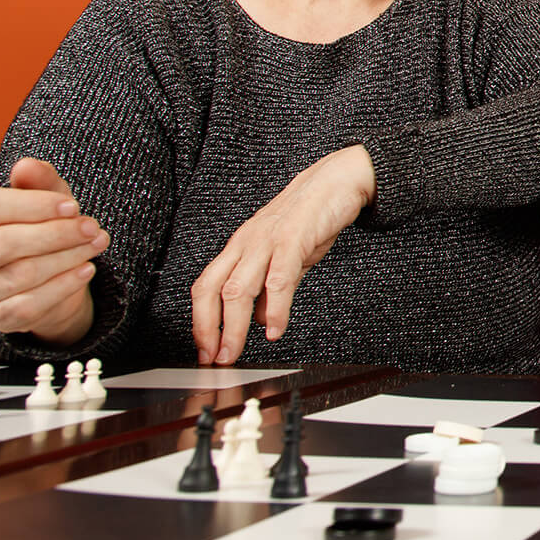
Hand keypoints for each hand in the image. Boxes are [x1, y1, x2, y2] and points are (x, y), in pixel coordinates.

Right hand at [0, 158, 102, 344]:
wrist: (45, 281)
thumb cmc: (38, 233)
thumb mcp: (44, 201)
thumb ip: (38, 181)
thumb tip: (27, 166)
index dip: (31, 205)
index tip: (70, 205)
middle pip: (2, 244)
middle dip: (54, 235)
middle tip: (90, 227)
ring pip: (20, 274)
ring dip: (67, 257)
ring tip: (95, 244)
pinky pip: (29, 305)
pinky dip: (63, 286)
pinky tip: (85, 270)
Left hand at [191, 145, 374, 363]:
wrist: (338, 180)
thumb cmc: (312, 215)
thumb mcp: (285, 255)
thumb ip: (270, 286)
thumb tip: (259, 318)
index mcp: (240, 247)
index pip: (206, 287)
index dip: (201, 321)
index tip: (207, 349)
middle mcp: (245, 243)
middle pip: (211, 290)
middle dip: (208, 329)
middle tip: (215, 359)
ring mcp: (266, 240)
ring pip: (237, 289)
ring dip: (233, 327)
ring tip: (235, 352)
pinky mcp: (292, 238)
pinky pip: (278, 279)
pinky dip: (275, 309)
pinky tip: (275, 329)